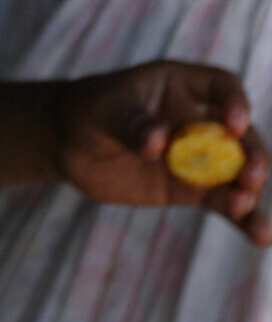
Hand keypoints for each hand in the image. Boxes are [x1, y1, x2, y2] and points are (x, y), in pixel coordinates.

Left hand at [55, 61, 271, 244]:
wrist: (69, 144)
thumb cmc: (88, 111)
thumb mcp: (103, 111)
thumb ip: (132, 125)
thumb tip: (159, 142)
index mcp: (179, 85)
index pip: (220, 86)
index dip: (234, 102)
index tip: (234, 124)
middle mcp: (197, 119)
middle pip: (241, 135)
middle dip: (252, 154)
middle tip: (249, 177)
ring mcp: (197, 156)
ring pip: (237, 171)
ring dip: (249, 189)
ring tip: (242, 206)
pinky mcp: (191, 188)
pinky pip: (223, 201)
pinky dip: (242, 218)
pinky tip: (260, 236)